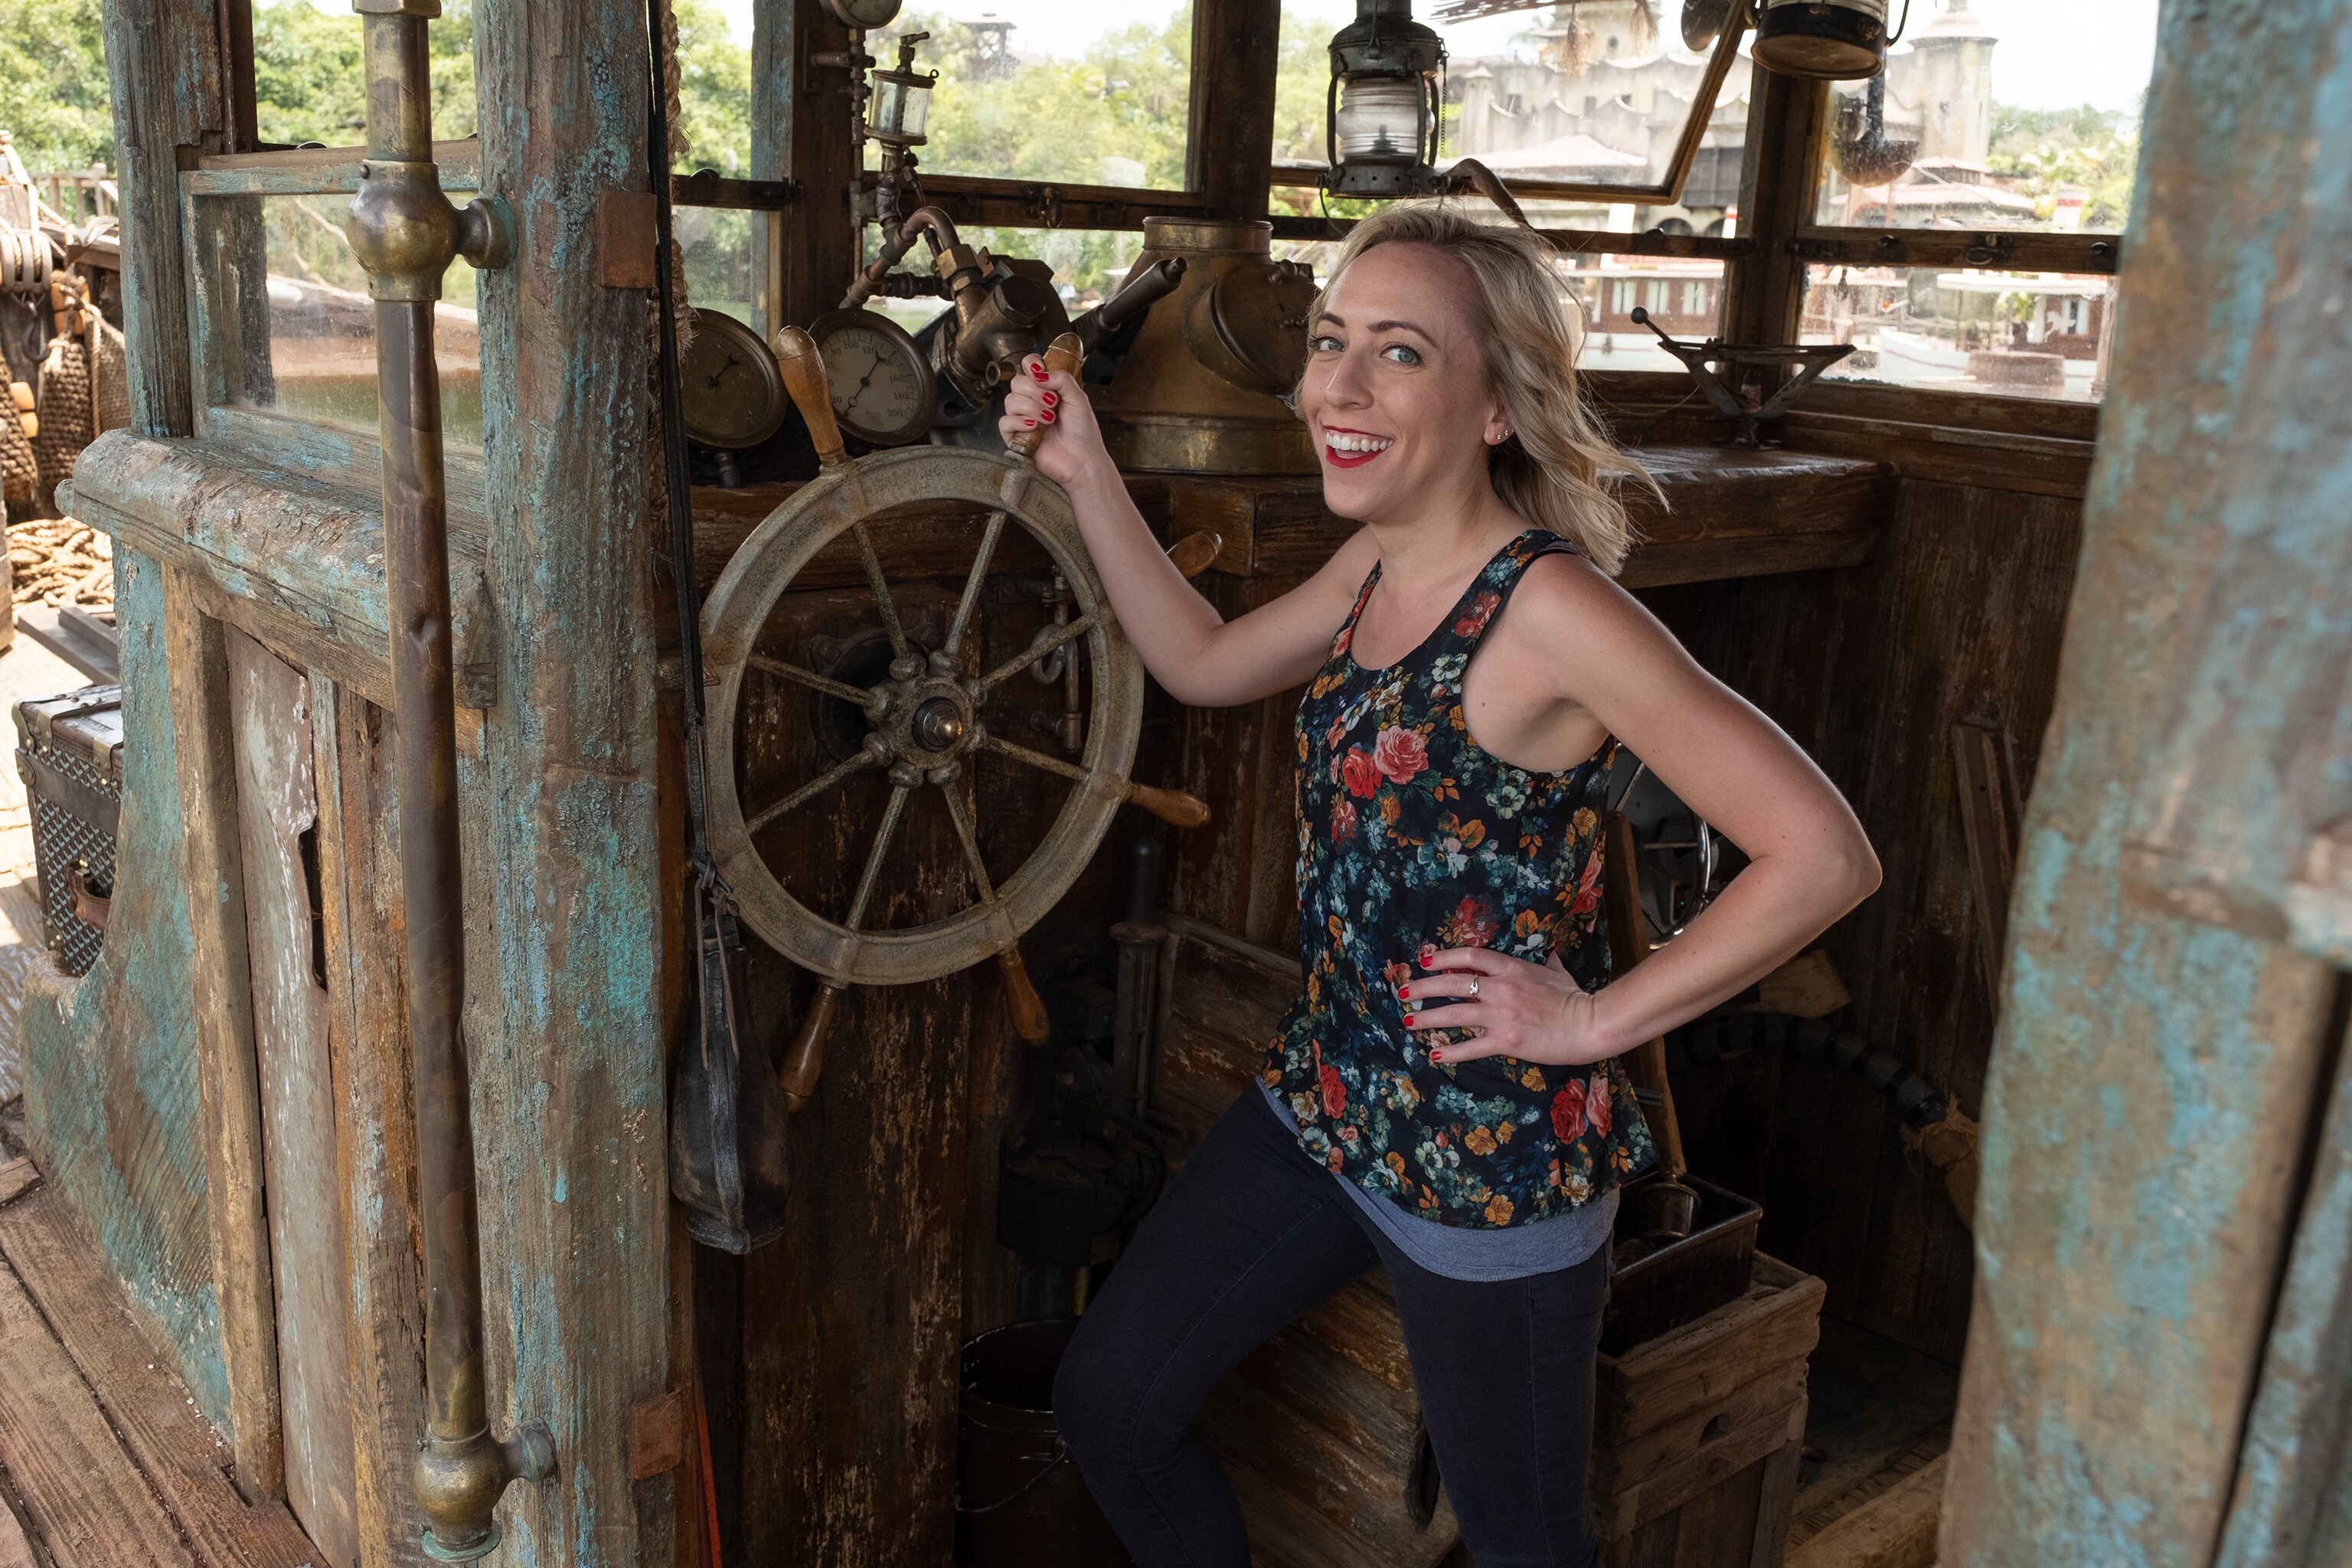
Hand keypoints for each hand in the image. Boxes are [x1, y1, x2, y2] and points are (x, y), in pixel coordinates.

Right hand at [999, 355, 1113, 488]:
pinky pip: (1005, 422)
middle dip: (1035, 391)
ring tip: (1049, 419)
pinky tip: (1035, 427)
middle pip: (1017, 382)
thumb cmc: (1083, 431)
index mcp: (1046, 387)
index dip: (1031, 364)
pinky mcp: (1015, 436)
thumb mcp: (1078, 398)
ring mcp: (1022, 418)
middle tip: (1053, 403)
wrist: (1082, 459)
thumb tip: (1040, 373)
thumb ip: (1062, 379)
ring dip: (1032, 408)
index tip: (1040, 372)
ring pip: (1010, 400)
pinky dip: (1020, 422)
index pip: (1028, 365)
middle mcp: (1032, 400)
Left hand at [1398, 946, 1616, 1067]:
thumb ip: (1547, 963)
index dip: (1442, 957)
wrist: (1590, 1023)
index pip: (1469, 957)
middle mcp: (1501, 988)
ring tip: (1408, 1022)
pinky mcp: (1506, 1040)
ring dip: (1427, 1018)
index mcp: (1511, 968)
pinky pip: (1471, 1047)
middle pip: (1452, 983)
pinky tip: (1434, 1053)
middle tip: (1402, 993)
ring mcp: (1501, 1014)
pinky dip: (1450, 1051)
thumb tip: (1551, 954)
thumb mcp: (1558, 972)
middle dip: (1423, 988)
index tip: (1424, 962)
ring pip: (1454, 1014)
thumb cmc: (1575, 997)